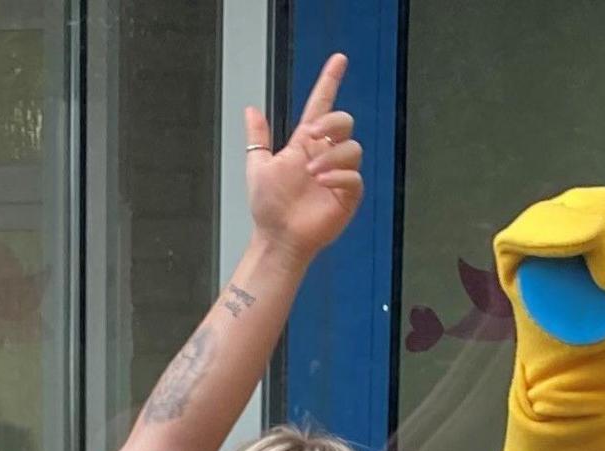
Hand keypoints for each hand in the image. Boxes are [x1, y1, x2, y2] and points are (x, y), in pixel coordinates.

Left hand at [244, 54, 364, 267]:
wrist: (276, 237)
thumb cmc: (268, 206)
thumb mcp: (257, 165)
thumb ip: (258, 137)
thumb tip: (251, 108)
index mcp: (305, 144)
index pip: (321, 106)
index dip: (329, 82)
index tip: (339, 59)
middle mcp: (325, 155)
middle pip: (344, 122)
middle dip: (332, 122)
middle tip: (312, 136)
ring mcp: (338, 175)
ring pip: (351, 148)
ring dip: (331, 155)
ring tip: (311, 172)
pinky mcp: (347, 196)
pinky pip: (354, 177)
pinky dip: (338, 176)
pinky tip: (321, 182)